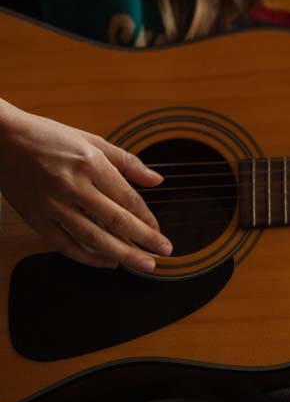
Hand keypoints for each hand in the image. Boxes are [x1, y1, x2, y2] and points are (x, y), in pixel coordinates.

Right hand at [0, 102, 172, 270]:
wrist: (2, 139)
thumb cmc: (48, 137)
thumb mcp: (91, 141)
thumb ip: (127, 162)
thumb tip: (156, 180)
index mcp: (89, 162)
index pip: (126, 197)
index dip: (147, 218)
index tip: (160, 231)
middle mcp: (72, 184)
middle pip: (115, 220)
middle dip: (143, 240)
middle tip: (163, 253)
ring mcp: (51, 203)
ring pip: (92, 237)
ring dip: (122, 254)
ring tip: (142, 264)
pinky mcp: (35, 217)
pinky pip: (65, 245)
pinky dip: (88, 257)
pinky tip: (108, 261)